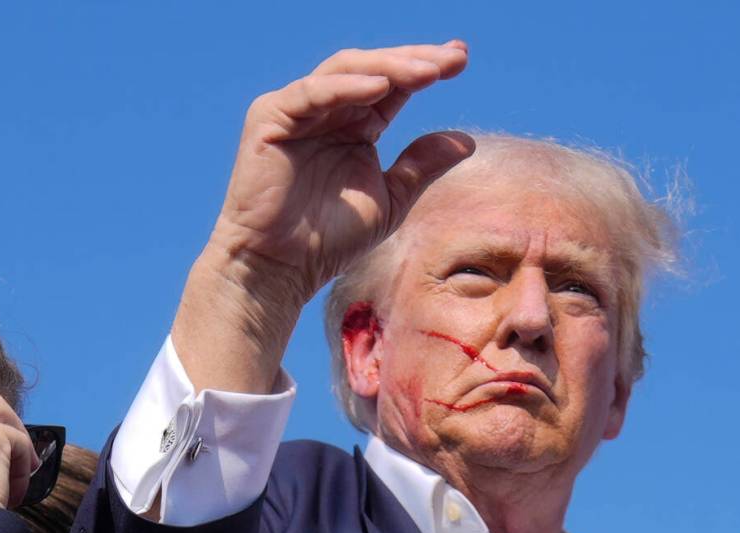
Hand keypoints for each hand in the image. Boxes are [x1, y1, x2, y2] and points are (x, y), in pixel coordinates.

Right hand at [174, 42, 474, 393]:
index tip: (462, 61)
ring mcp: (296, 110)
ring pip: (345, 71)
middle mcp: (328, 111)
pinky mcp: (270, 118)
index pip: (394, 86)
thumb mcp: (390, 199)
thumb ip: (421, 166)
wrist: (283, 268)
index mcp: (356, 126)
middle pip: (373, 70)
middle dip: (415, 60)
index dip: (426, 69)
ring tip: (427, 72)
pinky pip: (312, 93)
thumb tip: (469, 141)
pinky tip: (381, 88)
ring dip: (388, 68)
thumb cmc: (330, 240)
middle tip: (453, 58)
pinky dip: (346, 87)